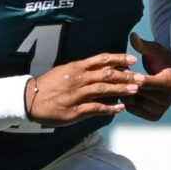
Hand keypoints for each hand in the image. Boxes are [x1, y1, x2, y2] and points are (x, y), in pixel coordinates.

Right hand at [24, 51, 141, 125]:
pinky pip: (96, 108)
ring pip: (104, 90)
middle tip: (141, 77)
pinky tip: (121, 108)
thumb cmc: (48, 85)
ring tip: (136, 90)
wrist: (29, 99)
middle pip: (106, 74)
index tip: (133, 59)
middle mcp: (78, 79)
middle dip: (126, 75)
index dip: (119, 59)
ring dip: (121, 90)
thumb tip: (101, 67)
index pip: (101, 59)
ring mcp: (76, 95)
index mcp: (76, 68)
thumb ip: (82, 69)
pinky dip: (110, 108)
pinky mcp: (74, 111)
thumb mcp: (64, 71)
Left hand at [123, 32, 170, 121]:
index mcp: (169, 83)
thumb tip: (132, 36)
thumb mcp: (155, 51)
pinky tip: (119, 90)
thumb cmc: (163, 61)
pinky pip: (133, 109)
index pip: (145, 82)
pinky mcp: (154, 116)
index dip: (131, 76)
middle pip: (137, 92)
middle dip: (124, 83)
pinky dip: (125, 101)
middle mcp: (167, 99)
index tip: (120, 68)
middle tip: (110, 74)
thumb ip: (143, 46)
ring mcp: (161, 109)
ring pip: (133, 102)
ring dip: (122, 92)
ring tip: (114, 82)